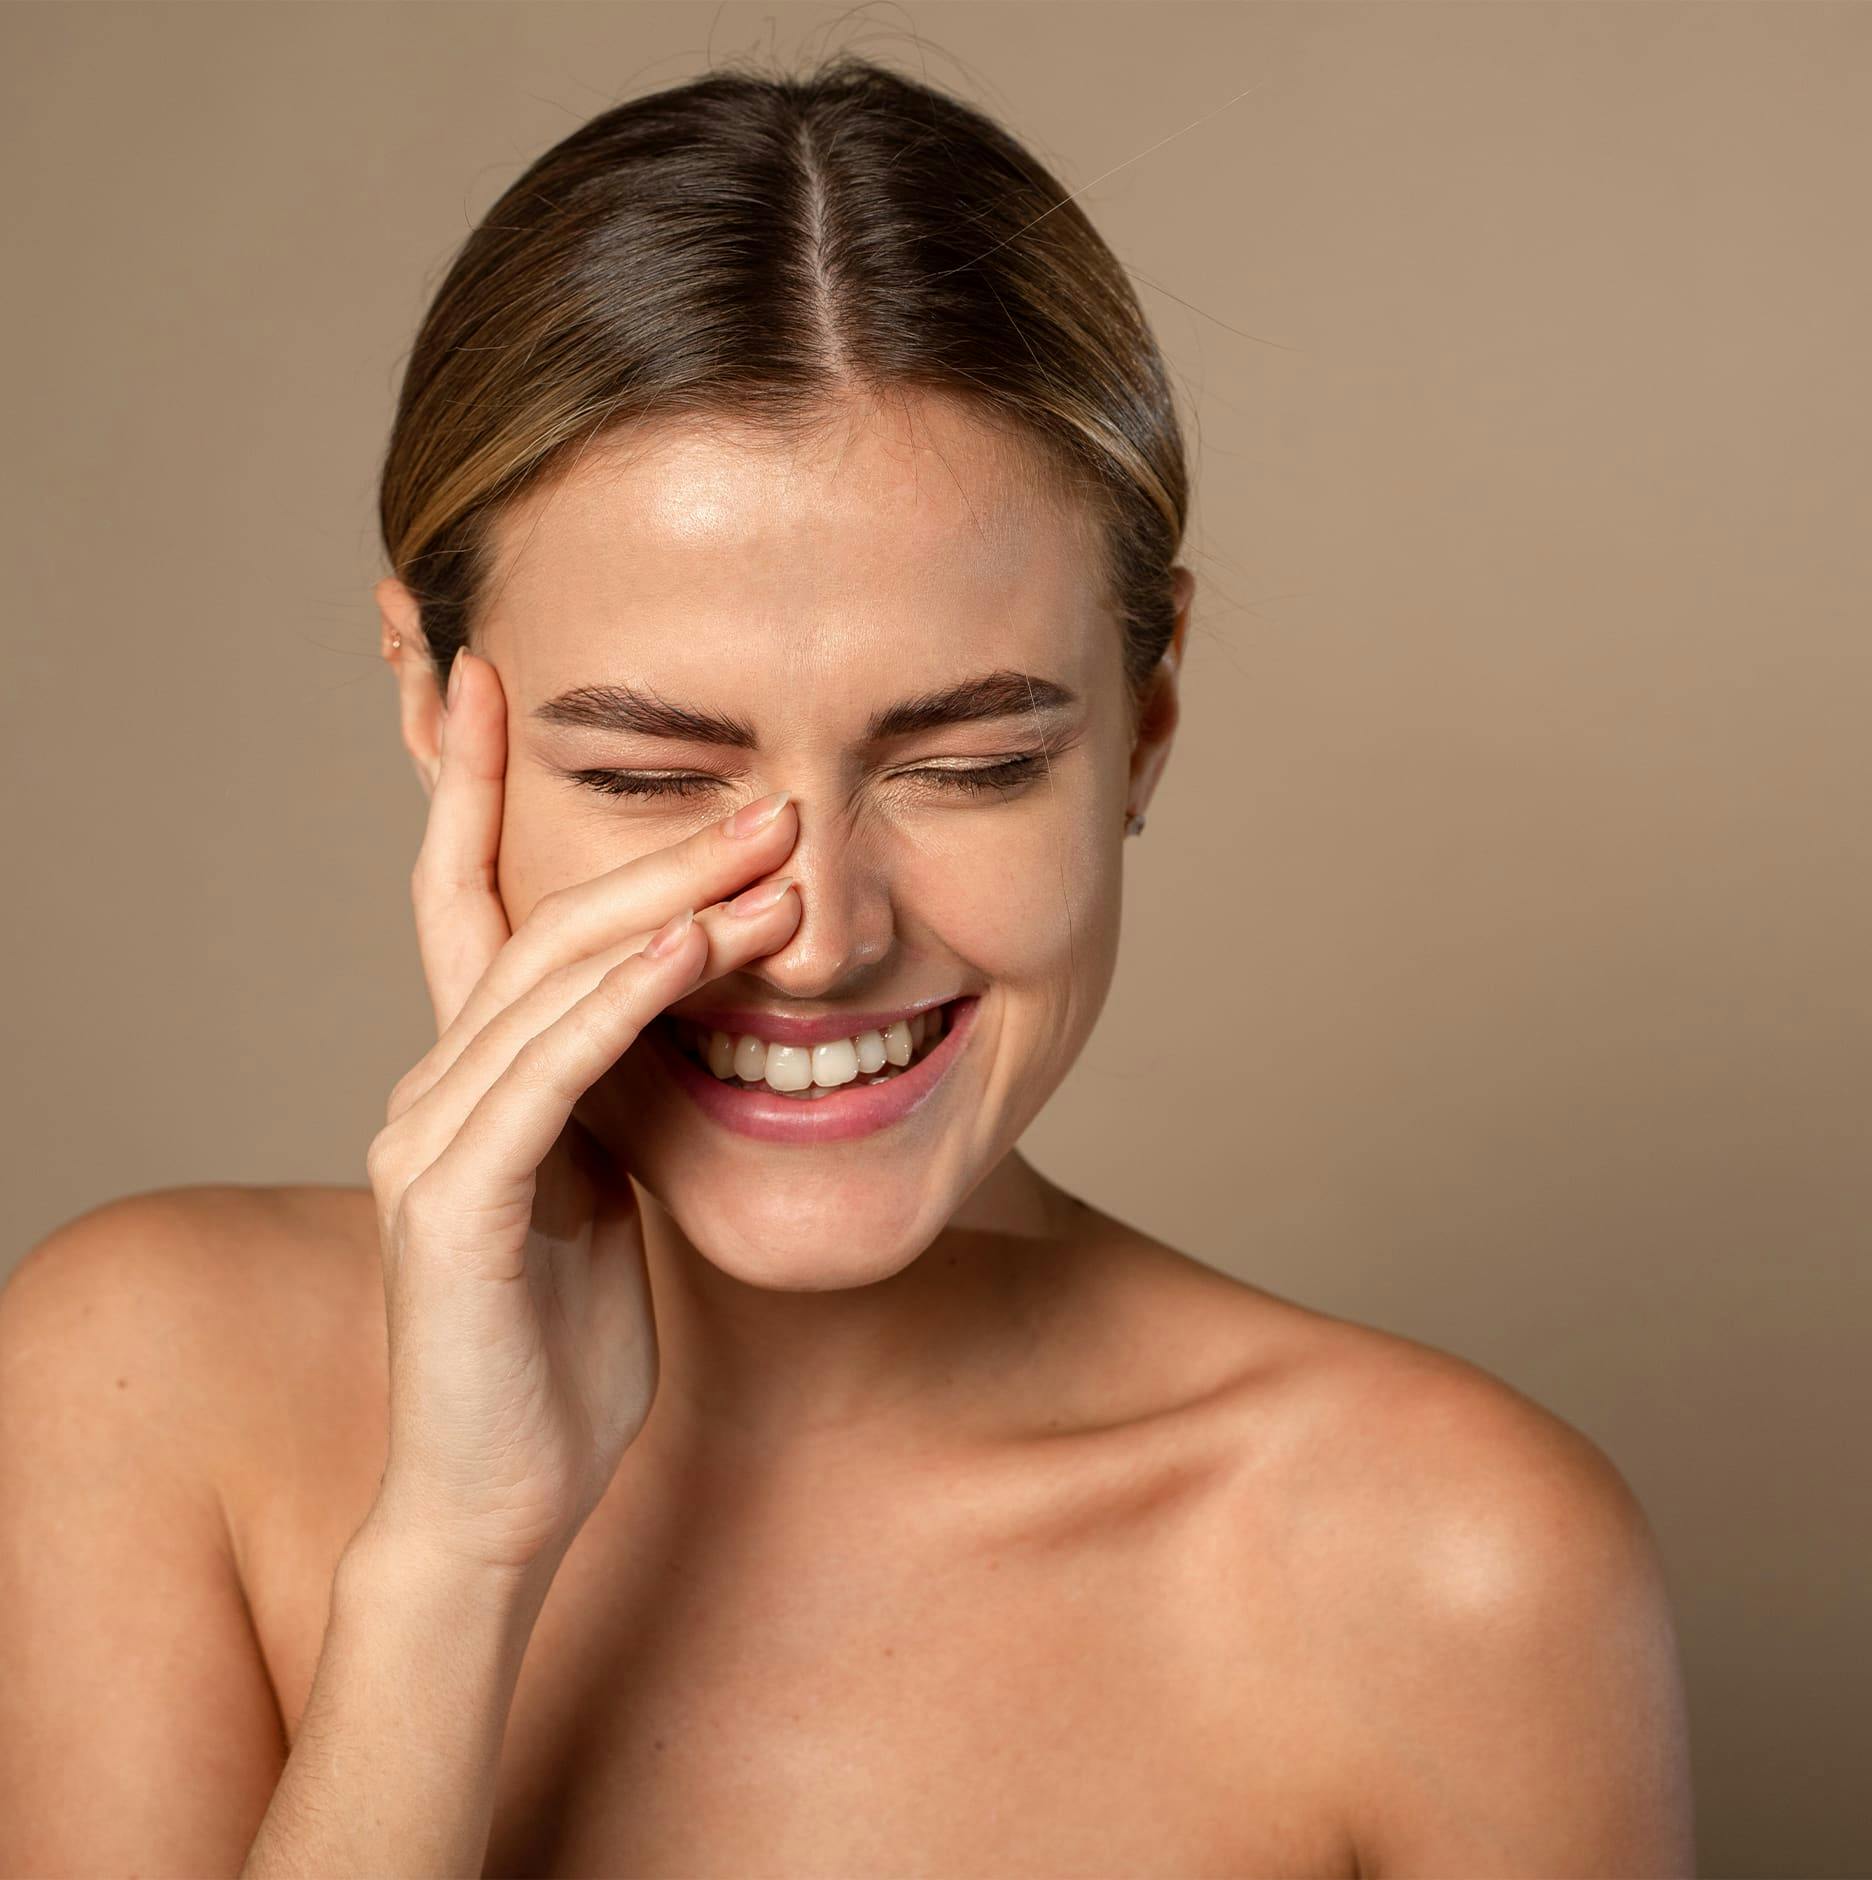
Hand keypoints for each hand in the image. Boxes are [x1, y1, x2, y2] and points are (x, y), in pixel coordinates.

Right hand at [360, 647, 799, 1579]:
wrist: (500, 1493)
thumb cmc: (558, 1347)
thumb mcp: (599, 1189)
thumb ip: (612, 1095)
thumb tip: (677, 1011)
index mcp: (472, 1077)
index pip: (466, 902)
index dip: (473, 788)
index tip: (498, 682)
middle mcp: (433, 1085)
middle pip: (538, 922)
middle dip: (654, 849)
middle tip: (766, 794)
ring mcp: (432, 1138)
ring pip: (546, 980)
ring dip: (664, 906)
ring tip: (770, 853)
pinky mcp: (456, 1202)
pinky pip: (547, 1074)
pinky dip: (623, 1003)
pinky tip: (693, 950)